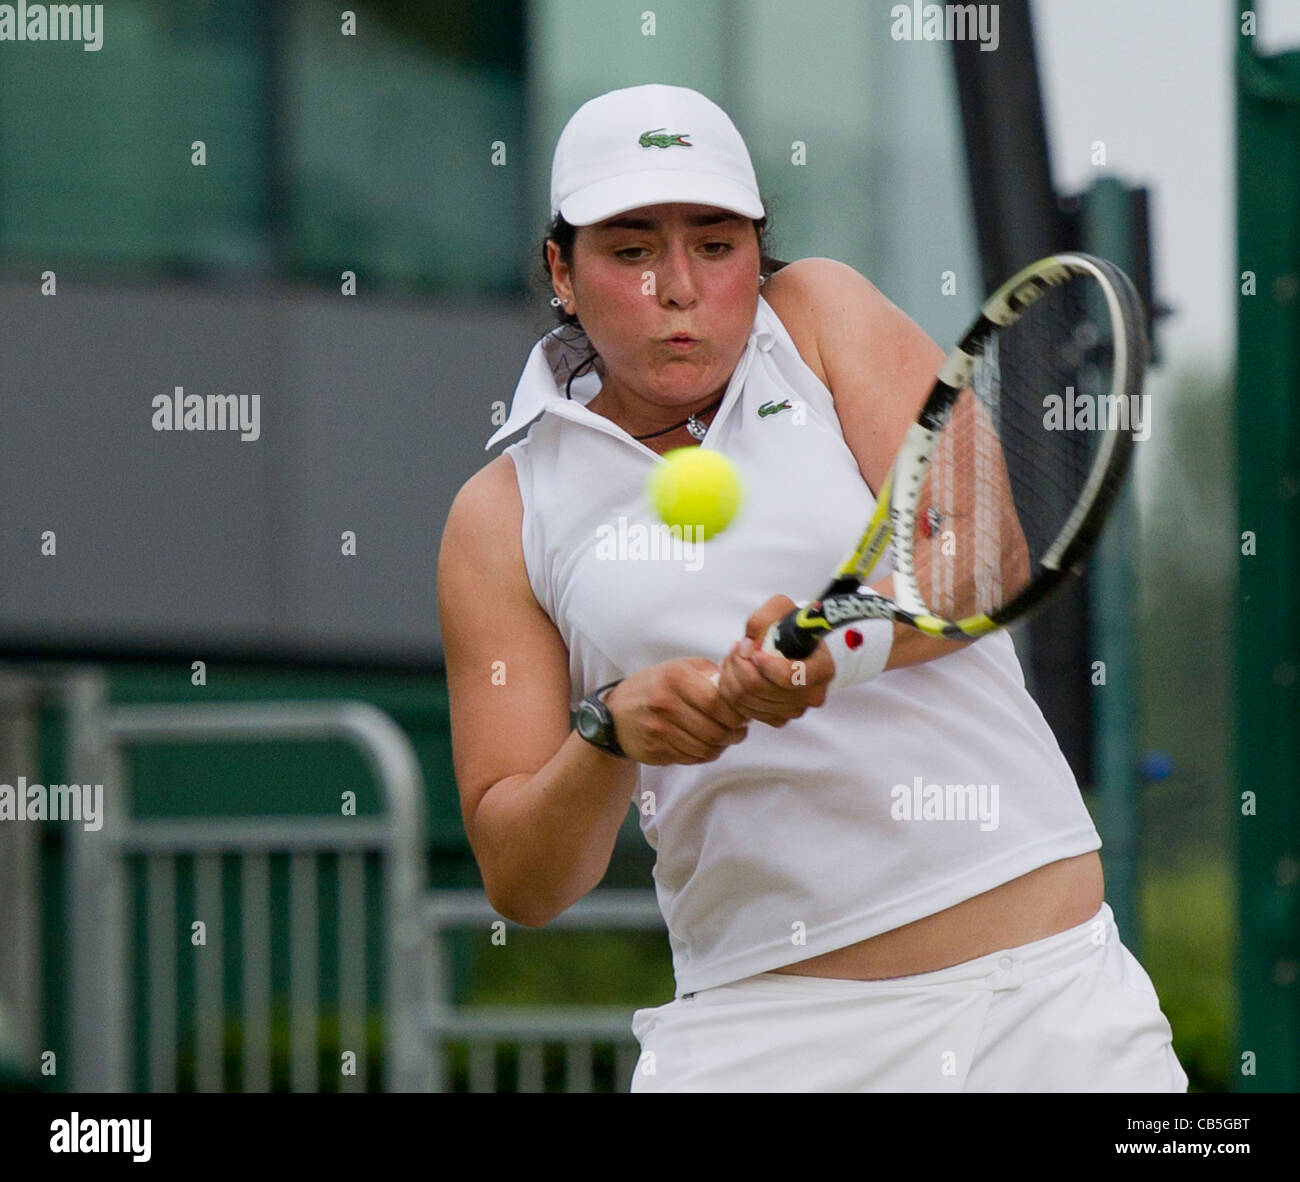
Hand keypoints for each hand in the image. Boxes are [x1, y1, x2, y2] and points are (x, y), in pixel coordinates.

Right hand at [603, 658, 749, 765]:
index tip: (743, 715)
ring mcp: (658, 731)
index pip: (717, 703)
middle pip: (715, 731)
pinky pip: (692, 759)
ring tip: (724, 737)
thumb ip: (711, 673)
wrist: (616, 713)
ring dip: (722, 746)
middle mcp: (664, 704)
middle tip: (739, 730)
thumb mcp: (680, 667)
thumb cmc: (656, 686)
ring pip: (706, 749)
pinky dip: (705, 754)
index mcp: (675, 678)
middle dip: (735, 734)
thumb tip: (741, 686)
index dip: (737, 714)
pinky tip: (705, 744)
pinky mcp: (655, 751)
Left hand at [716, 595, 834, 725]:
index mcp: (822, 669)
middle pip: (760, 688)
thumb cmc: (790, 626)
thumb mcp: (781, 608)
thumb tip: (747, 648)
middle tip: (736, 648)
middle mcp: (812, 695)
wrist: (794, 645)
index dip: (764, 665)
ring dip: (732, 675)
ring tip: (734, 657)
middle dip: (739, 664)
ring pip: (747, 699)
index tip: (754, 651)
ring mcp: (795, 710)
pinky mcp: (778, 719)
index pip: (788, 676)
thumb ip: (762, 619)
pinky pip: (744, 711)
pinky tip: (736, 673)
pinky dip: (732, 691)